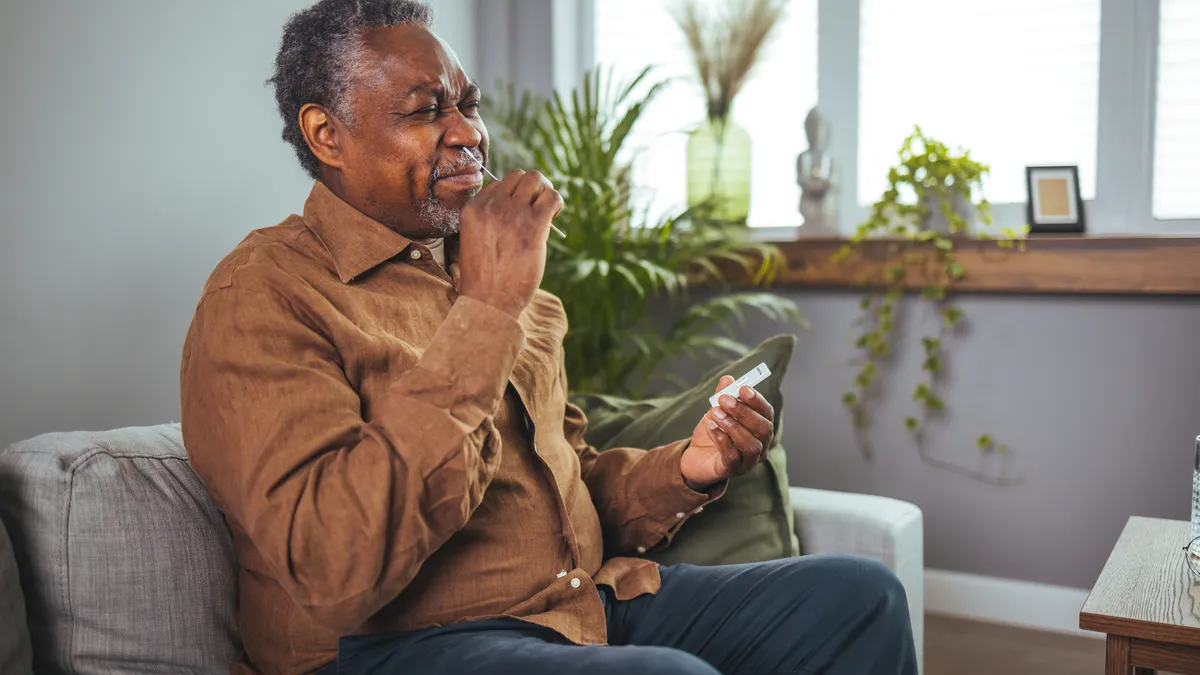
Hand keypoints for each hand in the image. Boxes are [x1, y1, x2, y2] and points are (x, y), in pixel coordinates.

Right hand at [457, 169, 563, 317]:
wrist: (488, 301)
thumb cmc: (485, 277)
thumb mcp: (475, 239)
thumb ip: (490, 218)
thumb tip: (517, 202)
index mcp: (473, 209)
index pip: (498, 184)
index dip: (512, 196)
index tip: (518, 212)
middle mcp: (491, 207)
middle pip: (518, 176)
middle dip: (531, 188)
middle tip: (537, 206)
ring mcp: (512, 214)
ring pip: (535, 179)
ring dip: (544, 191)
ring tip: (546, 210)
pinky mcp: (533, 226)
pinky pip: (553, 197)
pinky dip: (557, 202)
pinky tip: (554, 216)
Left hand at [680, 376, 775, 490]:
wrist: (695, 455)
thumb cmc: (713, 431)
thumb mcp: (716, 410)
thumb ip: (722, 395)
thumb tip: (727, 379)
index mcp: (760, 428)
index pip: (767, 413)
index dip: (757, 401)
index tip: (743, 388)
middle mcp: (760, 446)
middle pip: (763, 429)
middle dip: (744, 412)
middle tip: (725, 400)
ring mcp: (748, 461)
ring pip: (750, 445)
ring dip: (733, 426)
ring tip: (715, 412)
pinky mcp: (732, 470)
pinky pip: (732, 456)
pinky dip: (722, 439)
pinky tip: (711, 427)